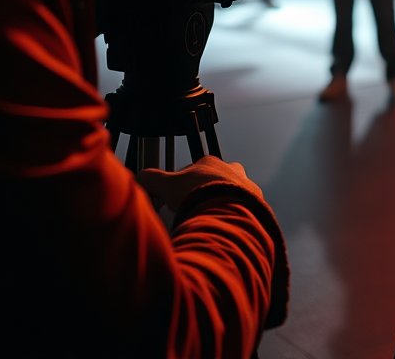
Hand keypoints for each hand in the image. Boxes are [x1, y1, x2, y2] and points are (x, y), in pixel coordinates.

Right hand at [136, 155, 264, 212]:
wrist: (229, 213)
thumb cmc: (199, 195)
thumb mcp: (167, 185)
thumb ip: (150, 179)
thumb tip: (137, 177)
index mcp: (211, 163)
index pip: (195, 172)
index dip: (184, 187)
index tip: (178, 200)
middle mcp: (232, 171)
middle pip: (215, 182)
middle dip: (205, 196)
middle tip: (195, 213)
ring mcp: (247, 187)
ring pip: (232, 196)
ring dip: (222, 208)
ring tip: (210, 224)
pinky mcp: (257, 205)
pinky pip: (245, 212)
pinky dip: (235, 220)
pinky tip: (224, 230)